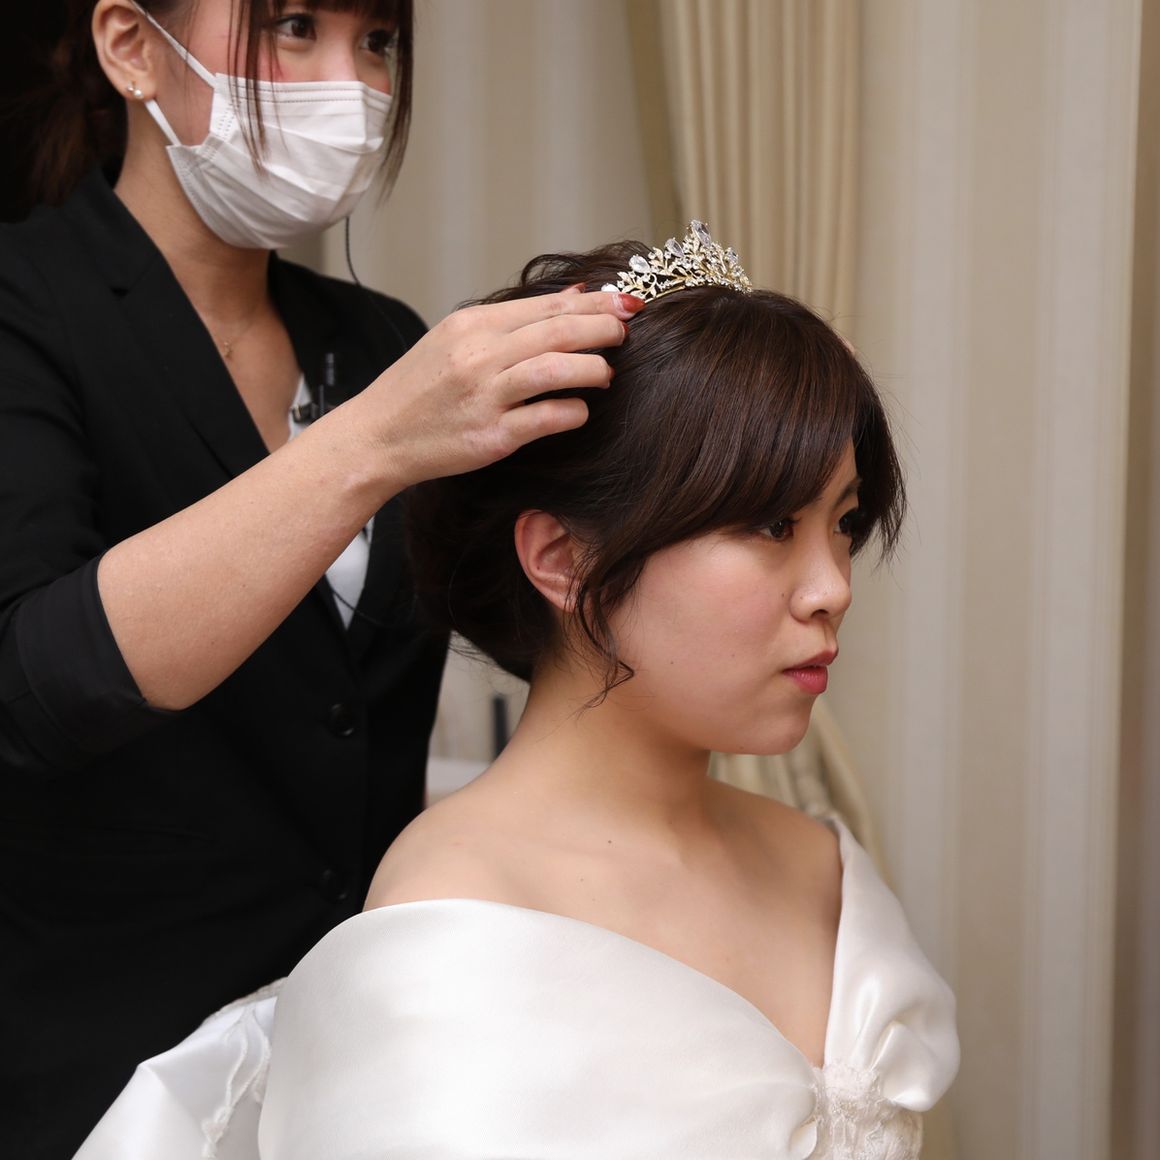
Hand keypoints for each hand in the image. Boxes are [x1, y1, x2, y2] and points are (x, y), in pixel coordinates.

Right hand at [348, 288, 643, 491]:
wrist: (377, 437)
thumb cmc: (419, 391)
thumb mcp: (457, 340)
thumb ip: (514, 319)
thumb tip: (575, 294)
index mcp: (472, 326)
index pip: (546, 306)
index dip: (594, 303)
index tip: (625, 303)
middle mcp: (478, 355)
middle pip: (558, 330)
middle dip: (603, 328)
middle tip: (627, 331)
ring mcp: (484, 396)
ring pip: (555, 369)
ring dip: (592, 368)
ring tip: (608, 373)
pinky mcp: (491, 436)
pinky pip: (545, 418)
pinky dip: (572, 410)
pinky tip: (580, 409)